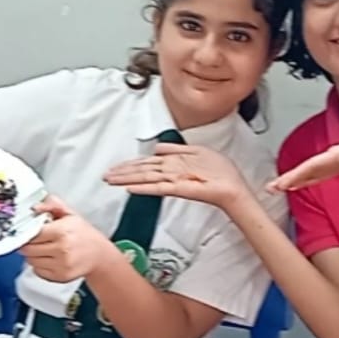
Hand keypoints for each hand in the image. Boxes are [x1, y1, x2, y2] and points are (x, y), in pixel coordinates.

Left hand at [22, 196, 112, 283]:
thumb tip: (35, 208)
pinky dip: (39, 265)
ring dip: (32, 255)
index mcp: (61, 232)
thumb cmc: (83, 234)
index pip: (31, 234)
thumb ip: (52, 204)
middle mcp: (61, 250)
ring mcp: (61, 265)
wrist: (99, 255)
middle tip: (35, 240)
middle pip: (28, 249)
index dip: (27, 232)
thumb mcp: (70, 214)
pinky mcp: (61, 277)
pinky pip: (38, 271)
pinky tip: (48, 259)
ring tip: (43, 249)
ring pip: (31, 261)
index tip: (29, 231)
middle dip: (28, 244)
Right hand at [103, 144, 248, 212]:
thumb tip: (157, 148)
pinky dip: (145, 189)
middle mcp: (171, 173)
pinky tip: (131, 189)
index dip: (130, 165)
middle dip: (122, 173)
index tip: (114, 168)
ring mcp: (174, 181)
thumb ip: (176, 149)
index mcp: (174, 164)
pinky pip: (159, 188)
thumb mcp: (197, 151)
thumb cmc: (220, 172)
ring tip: (111, 181)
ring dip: (127, 179)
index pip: (146, 164)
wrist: (233, 187)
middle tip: (105, 176)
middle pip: (142, 172)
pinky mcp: (180, 189)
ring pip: (146, 179)